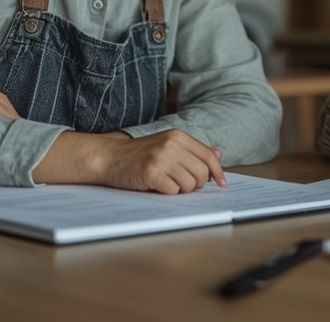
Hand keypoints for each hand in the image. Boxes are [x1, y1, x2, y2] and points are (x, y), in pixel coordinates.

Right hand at [35, 129, 225, 194]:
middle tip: (181, 183)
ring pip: (189, 185)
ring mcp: (161, 158)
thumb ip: (192, 150)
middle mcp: (172, 145)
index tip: (220, 183)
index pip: (209, 156)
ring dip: (180, 189)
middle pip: (202, 174)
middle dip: (195, 184)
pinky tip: (156, 186)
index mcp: (179, 136)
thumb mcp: (168, 144)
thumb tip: (218, 154)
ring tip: (166, 182)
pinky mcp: (151, 173)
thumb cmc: (139, 154)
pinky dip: (167, 193)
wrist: (109, 157)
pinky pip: (172, 191)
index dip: (217, 172)